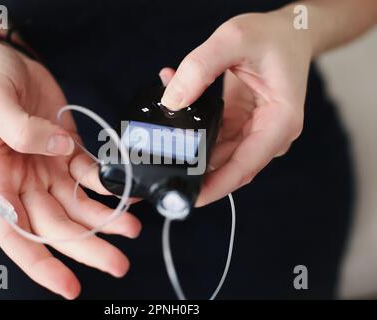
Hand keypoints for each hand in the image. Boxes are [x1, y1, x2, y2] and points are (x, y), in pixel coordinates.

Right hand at [0, 40, 140, 298]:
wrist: (3, 58)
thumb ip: (20, 129)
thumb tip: (57, 151)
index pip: (13, 231)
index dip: (40, 262)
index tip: (68, 286)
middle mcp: (21, 180)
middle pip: (55, 225)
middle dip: (88, 246)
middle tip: (119, 263)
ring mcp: (46, 167)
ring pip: (78, 205)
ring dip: (105, 220)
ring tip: (132, 230)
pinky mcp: (67, 151)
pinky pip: (90, 175)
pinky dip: (109, 186)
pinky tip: (128, 193)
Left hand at [160, 11, 310, 205]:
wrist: (289, 32)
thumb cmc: (272, 36)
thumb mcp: (233, 39)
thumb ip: (199, 68)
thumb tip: (172, 101)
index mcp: (280, 121)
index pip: (245, 166)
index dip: (216, 186)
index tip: (189, 198)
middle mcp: (270, 134)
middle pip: (228, 166)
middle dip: (195, 169)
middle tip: (162, 171)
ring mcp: (255, 132)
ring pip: (217, 154)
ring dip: (189, 143)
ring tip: (162, 128)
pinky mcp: (241, 126)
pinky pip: (214, 137)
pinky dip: (194, 127)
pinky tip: (176, 106)